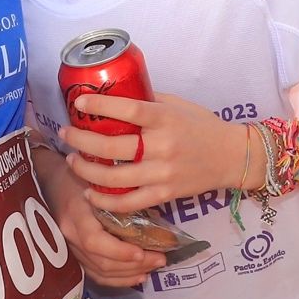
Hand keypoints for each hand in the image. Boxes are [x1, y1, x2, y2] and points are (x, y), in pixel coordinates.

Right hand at [36, 151, 165, 286]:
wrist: (51, 180)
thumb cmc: (81, 175)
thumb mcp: (100, 180)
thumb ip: (120, 197)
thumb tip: (155, 215)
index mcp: (76, 213)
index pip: (94, 241)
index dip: (119, 251)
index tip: (142, 252)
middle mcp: (70, 235)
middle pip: (100, 261)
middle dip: (133, 265)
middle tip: (160, 259)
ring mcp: (69, 248)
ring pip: (99, 272)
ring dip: (129, 274)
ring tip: (153, 267)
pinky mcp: (72, 255)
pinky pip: (94, 274)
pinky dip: (117, 279)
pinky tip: (137, 276)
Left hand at [60, 90, 247, 216]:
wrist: (232, 157)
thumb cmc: (203, 125)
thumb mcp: (178, 105)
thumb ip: (149, 102)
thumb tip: (116, 96)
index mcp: (165, 118)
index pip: (128, 109)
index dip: (101, 106)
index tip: (80, 103)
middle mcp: (162, 146)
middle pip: (112, 146)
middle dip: (82, 140)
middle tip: (66, 134)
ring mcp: (162, 173)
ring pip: (114, 177)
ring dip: (86, 170)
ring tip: (73, 162)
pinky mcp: (164, 193)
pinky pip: (128, 202)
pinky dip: (105, 200)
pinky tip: (91, 193)